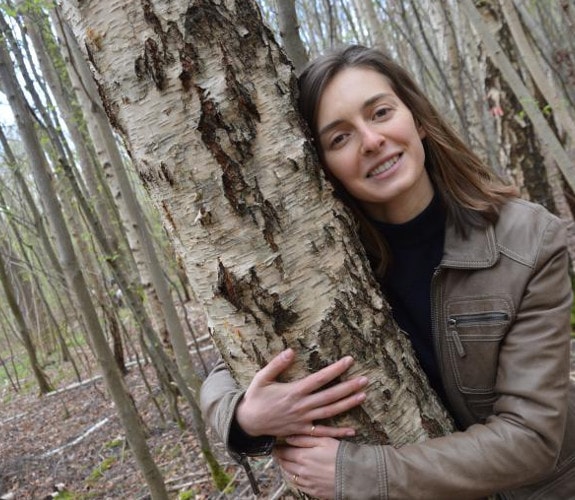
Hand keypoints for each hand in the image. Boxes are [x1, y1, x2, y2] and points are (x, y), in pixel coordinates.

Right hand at [235, 348, 367, 437]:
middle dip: (349, 387)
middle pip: (330, 396)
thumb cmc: (256, 397)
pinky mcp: (302, 431)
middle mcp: (302, 406)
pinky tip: (352, 430)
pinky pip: (323, 433)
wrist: (248, 423)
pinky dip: (338, 432)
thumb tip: (290, 351)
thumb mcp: (261, 377)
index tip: (349, 361)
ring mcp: (304, 420)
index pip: (320, 378)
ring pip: (330, 412)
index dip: (336, 369)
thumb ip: (276, 364)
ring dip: (348, 404)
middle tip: (365, 380)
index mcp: (294, 391)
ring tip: (363, 396)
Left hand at [274, 435, 339, 498]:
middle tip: (278, 453)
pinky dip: (293, 478)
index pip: (284, 452)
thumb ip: (304, 439)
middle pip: (284, 464)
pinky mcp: (312, 491)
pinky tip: (294, 474)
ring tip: (284, 462)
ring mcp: (306, 482)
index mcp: (302, 456)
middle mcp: (301, 470)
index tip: (275, 445)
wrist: (353, 475)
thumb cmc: (339, 454)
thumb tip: (288, 437)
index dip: (278, 448)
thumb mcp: (323, 440)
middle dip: (280, 458)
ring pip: (289, 475)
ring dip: (285, 468)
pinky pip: (297, 485)